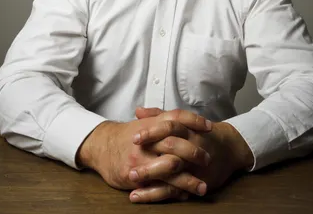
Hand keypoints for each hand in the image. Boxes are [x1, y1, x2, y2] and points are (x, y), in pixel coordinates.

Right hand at [76, 108, 212, 199]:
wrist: (102, 146)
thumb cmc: (128, 135)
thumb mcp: (146, 122)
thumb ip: (165, 118)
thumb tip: (189, 119)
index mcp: (153, 123)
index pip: (177, 117)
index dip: (195, 121)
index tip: (211, 127)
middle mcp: (149, 140)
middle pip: (177, 144)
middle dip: (195, 153)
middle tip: (209, 159)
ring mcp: (142, 158)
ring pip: (170, 168)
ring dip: (189, 179)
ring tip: (203, 187)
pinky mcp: (136, 176)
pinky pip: (158, 186)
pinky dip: (173, 192)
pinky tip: (184, 195)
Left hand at [128, 107, 253, 202]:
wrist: (228, 148)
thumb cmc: (199, 132)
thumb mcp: (182, 121)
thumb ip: (159, 115)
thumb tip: (138, 111)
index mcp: (186, 128)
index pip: (169, 126)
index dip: (152, 131)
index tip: (134, 137)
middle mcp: (190, 146)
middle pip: (170, 148)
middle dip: (148, 157)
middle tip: (129, 162)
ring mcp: (192, 165)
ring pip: (172, 171)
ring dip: (150, 177)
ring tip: (130, 180)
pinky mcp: (194, 181)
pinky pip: (175, 189)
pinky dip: (156, 193)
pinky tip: (139, 195)